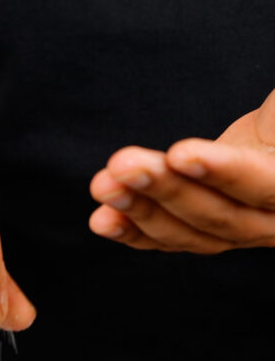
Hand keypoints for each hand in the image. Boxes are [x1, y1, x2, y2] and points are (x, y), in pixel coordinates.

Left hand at [88, 89, 274, 252]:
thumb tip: (269, 118)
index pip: (265, 186)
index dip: (223, 172)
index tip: (179, 153)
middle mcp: (272, 222)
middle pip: (220, 215)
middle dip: (166, 190)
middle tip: (121, 165)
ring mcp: (238, 234)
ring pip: (189, 234)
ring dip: (140, 211)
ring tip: (102, 186)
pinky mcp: (205, 234)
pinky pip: (170, 242)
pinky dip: (133, 233)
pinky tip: (102, 220)